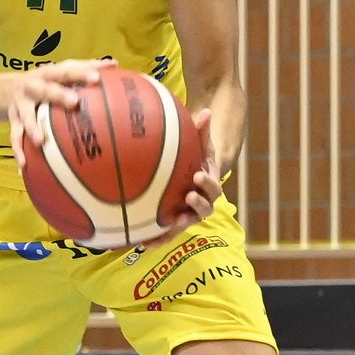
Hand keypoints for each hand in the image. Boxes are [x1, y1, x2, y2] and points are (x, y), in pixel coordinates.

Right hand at [5, 59, 111, 170]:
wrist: (6, 88)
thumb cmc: (46, 80)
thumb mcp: (62, 70)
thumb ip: (86, 67)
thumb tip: (114, 64)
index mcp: (48, 74)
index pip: (66, 71)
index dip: (80, 73)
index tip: (96, 78)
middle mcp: (33, 87)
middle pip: (44, 90)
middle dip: (57, 95)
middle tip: (74, 102)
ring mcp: (21, 105)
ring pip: (26, 117)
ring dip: (33, 128)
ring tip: (41, 142)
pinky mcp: (14, 121)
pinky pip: (15, 137)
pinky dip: (19, 150)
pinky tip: (23, 165)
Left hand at [145, 107, 223, 242]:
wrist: (190, 174)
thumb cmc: (195, 157)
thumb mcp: (199, 144)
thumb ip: (201, 131)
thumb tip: (205, 111)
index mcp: (208, 184)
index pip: (212, 186)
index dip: (207, 183)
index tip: (196, 175)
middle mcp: (201, 202)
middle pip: (205, 209)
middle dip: (198, 204)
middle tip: (189, 196)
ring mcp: (188, 214)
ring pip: (186, 224)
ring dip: (179, 226)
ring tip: (172, 222)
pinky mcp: (172, 223)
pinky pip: (166, 234)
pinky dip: (157, 239)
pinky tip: (141, 243)